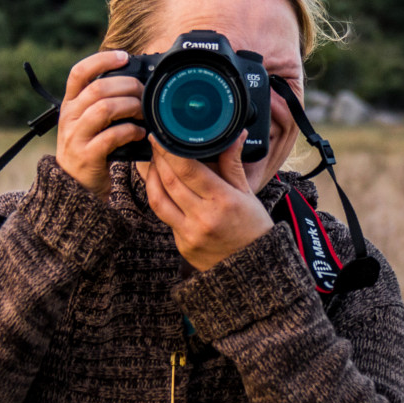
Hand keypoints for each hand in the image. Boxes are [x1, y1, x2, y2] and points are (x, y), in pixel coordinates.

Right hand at [55, 50, 146, 198]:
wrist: (75, 186)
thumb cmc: (89, 148)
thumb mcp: (88, 122)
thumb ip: (103, 102)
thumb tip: (135, 82)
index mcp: (70, 104)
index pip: (79, 73)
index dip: (101, 60)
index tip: (123, 57)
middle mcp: (70, 117)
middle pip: (98, 89)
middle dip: (127, 86)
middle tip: (143, 92)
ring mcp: (76, 136)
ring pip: (104, 109)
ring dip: (130, 107)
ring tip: (143, 112)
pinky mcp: (87, 155)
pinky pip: (112, 136)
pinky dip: (130, 131)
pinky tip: (139, 133)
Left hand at [140, 137, 274, 270]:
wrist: (253, 268)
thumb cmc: (254, 228)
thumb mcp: (247, 193)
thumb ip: (233, 164)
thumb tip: (236, 134)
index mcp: (223, 200)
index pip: (188, 169)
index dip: (169, 151)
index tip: (160, 137)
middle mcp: (203, 218)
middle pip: (168, 182)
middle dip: (157, 160)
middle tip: (154, 145)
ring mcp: (190, 234)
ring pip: (158, 200)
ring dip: (150, 179)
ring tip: (151, 165)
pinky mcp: (182, 246)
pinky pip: (165, 218)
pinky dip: (160, 200)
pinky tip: (161, 188)